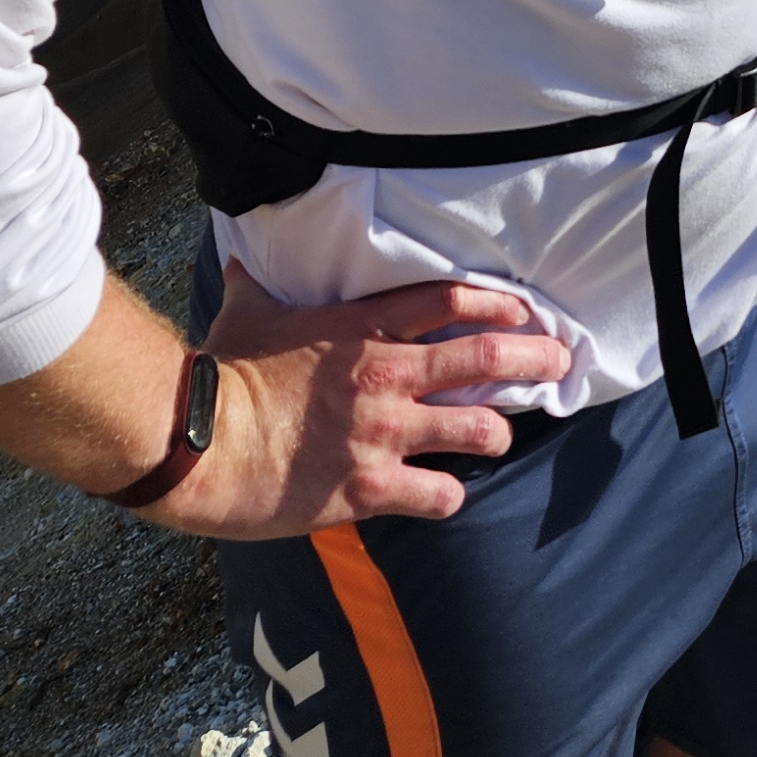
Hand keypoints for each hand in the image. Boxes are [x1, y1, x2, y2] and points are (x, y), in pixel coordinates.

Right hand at [161, 266, 571, 537]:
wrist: (197, 442)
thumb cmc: (220, 374)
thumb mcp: (246, 312)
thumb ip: (258, 285)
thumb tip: (240, 260)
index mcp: (364, 329)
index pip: (453, 301)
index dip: (499, 306)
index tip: (525, 315)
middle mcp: (387, 375)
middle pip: (488, 359)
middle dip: (536, 361)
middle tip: (559, 364)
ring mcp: (384, 433)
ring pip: (479, 429)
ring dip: (498, 433)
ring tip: (500, 436)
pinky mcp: (370, 488)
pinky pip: (439, 494)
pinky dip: (449, 496)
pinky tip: (445, 494)